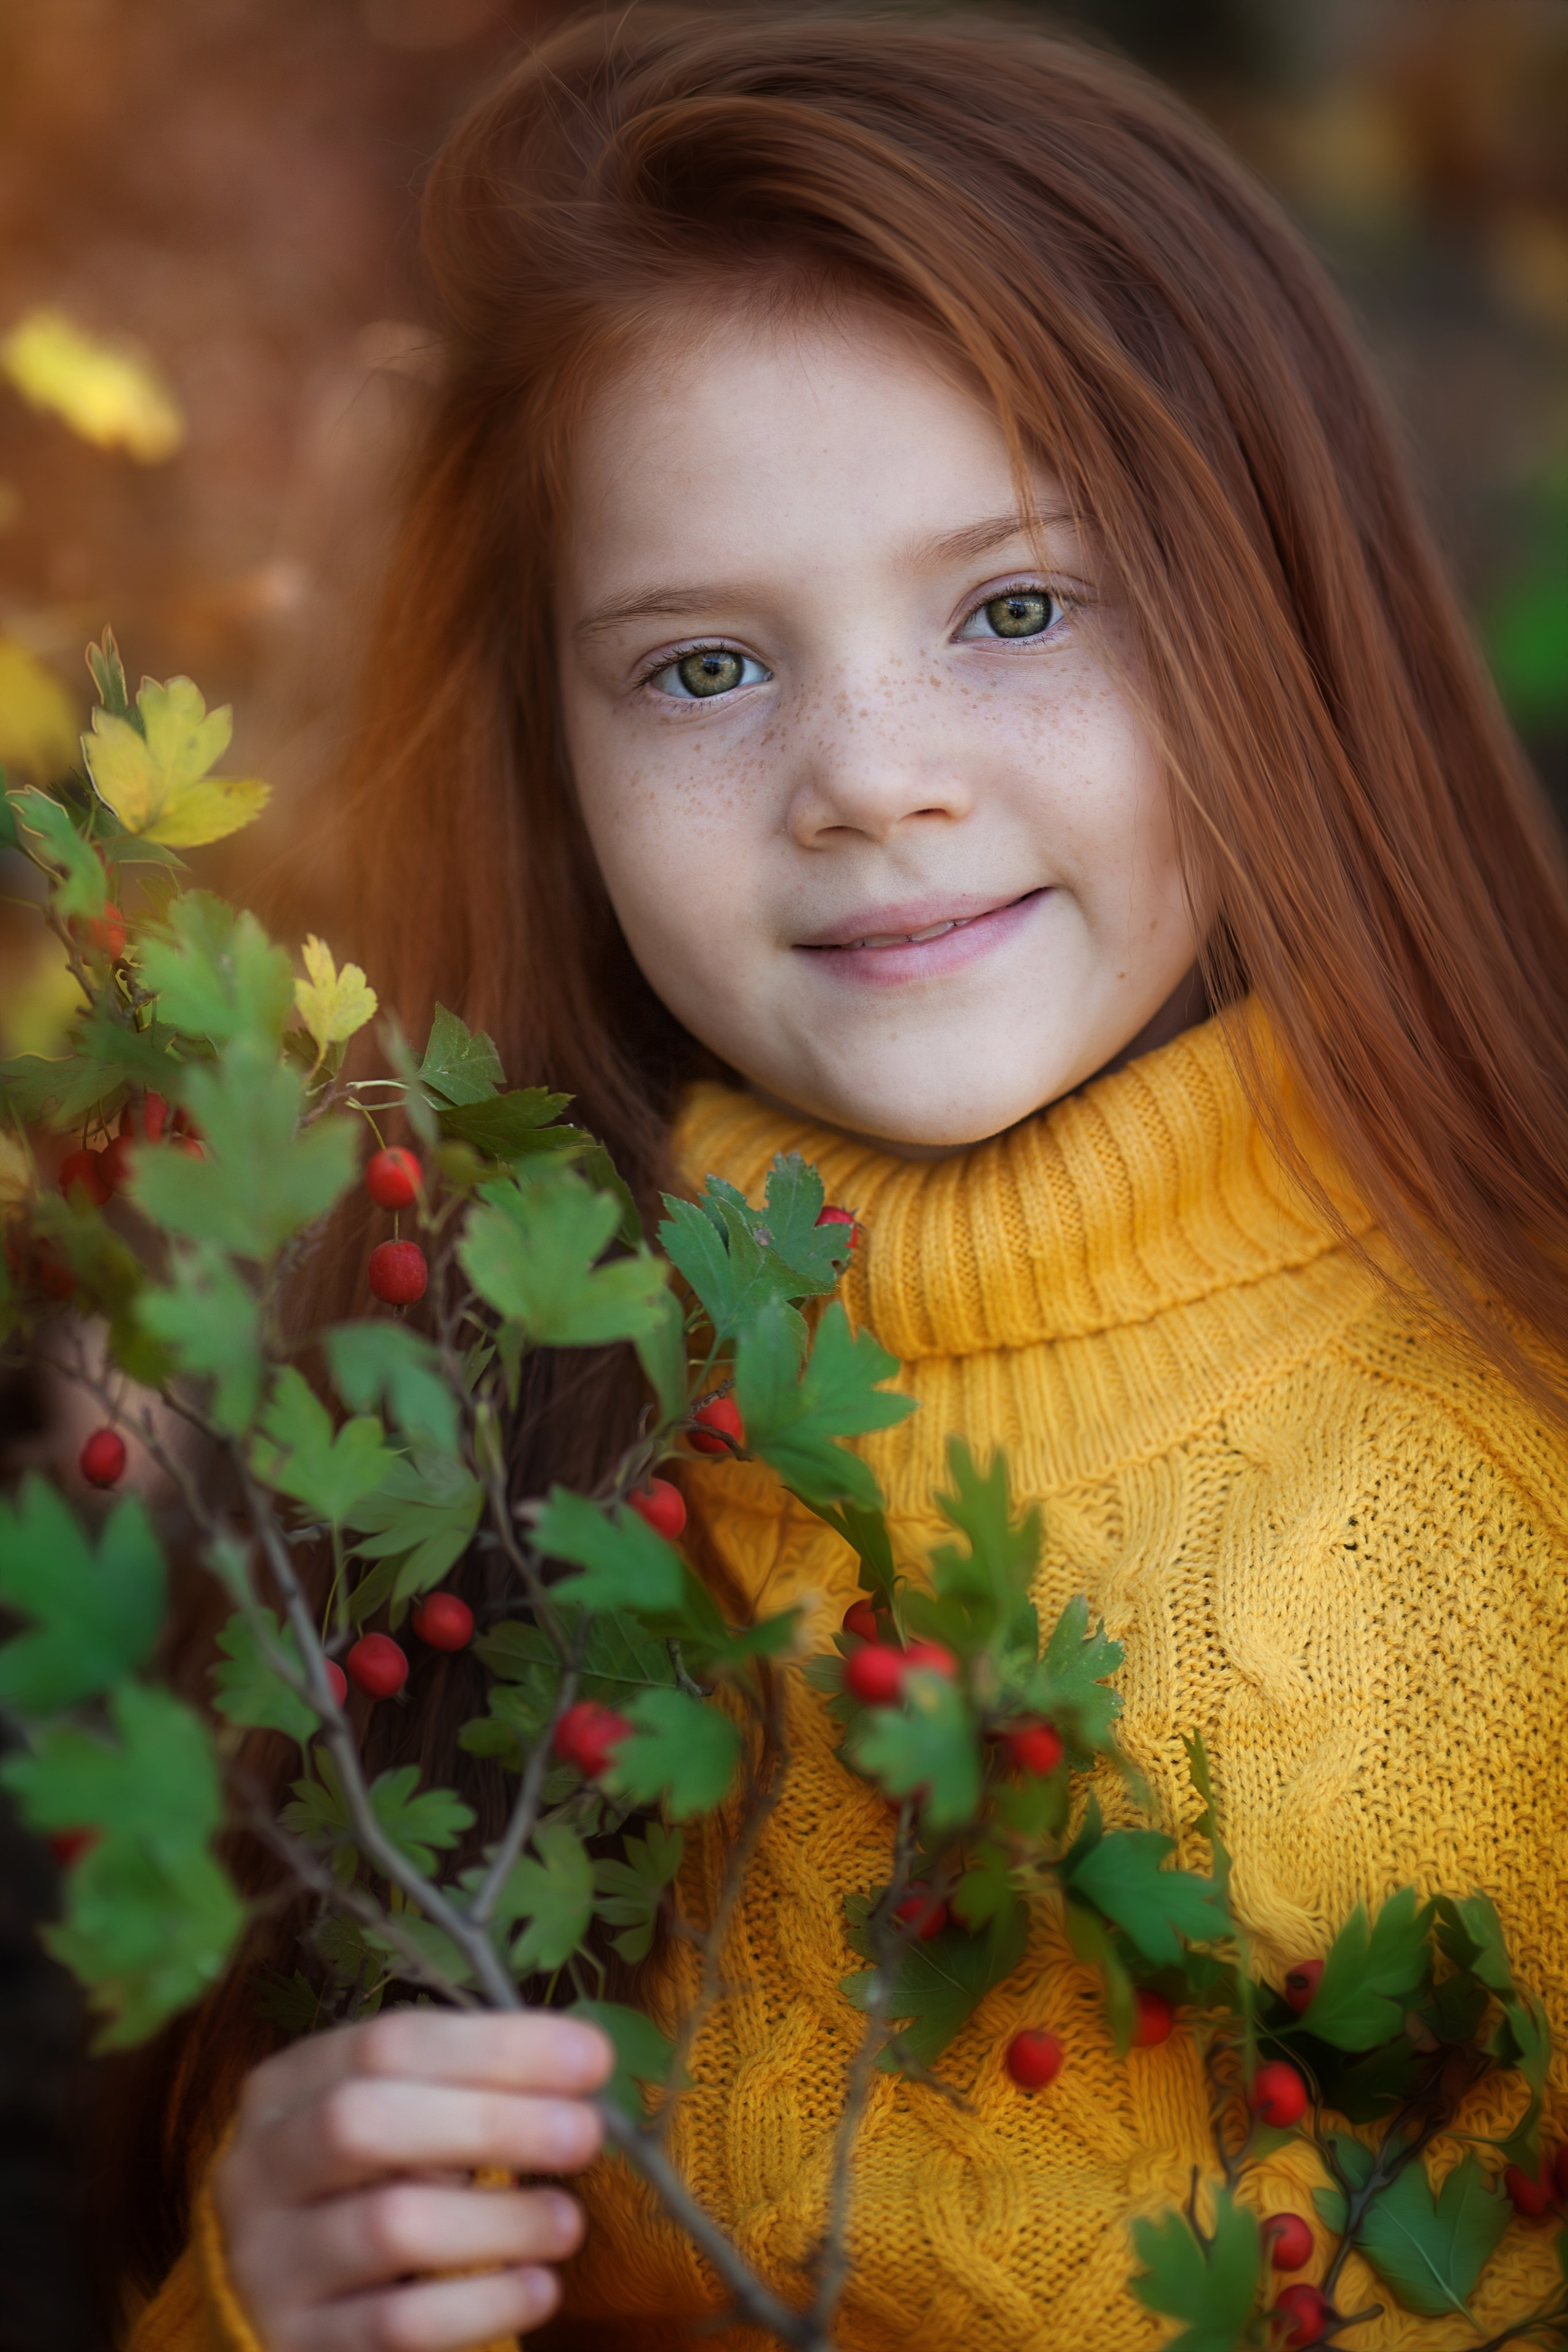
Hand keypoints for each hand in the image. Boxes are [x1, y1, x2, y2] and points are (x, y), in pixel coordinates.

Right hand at [213, 2010, 613, 2351]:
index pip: (386, 2043)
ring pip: (387, 2228)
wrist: (290, 2303)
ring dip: (498, 2220)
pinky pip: (397, 2326)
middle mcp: (259, 2169)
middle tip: (584, 2134)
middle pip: (365, 2123)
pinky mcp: (300, 2343)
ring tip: (568, 2221)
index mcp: (286, 2089)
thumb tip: (579, 2061)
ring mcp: (269, 2263)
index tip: (589, 2058)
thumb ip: (463, 2086)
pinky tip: (539, 2288)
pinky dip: (482, 2304)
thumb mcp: (397, 2117)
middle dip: (489, 2122)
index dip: (494, 2047)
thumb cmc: (366, 2183)